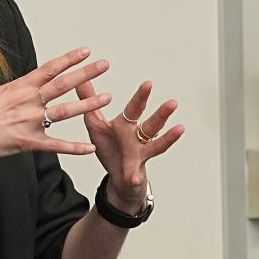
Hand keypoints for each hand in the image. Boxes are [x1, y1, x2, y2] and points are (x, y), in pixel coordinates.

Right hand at [0, 48, 109, 165]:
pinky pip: (56, 145)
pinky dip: (74, 148)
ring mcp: (30, 121)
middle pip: (63, 84)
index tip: (85, 51)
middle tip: (104, 65)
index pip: (50, 68)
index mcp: (19, 87)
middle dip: (86, 73)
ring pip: (65, 111)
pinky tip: (90, 147)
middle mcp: (28, 101)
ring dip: (87, 105)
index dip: (69, 59)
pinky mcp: (28, 142)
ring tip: (106, 98)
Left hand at [79, 79, 183, 208]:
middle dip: (162, 114)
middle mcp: (138, 137)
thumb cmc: (109, 148)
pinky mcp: (134, 172)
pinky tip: (134, 179)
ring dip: (168, 139)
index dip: (142, 96)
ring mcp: (140, 155)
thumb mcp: (96, 124)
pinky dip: (134, 178)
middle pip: (152, 123)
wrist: (117, 177)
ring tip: (179, 129)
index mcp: (127, 124)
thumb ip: (88, 102)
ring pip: (157, 145)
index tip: (149, 83)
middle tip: (173, 103)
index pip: (136, 108)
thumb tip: (79, 79)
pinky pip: (135, 175)